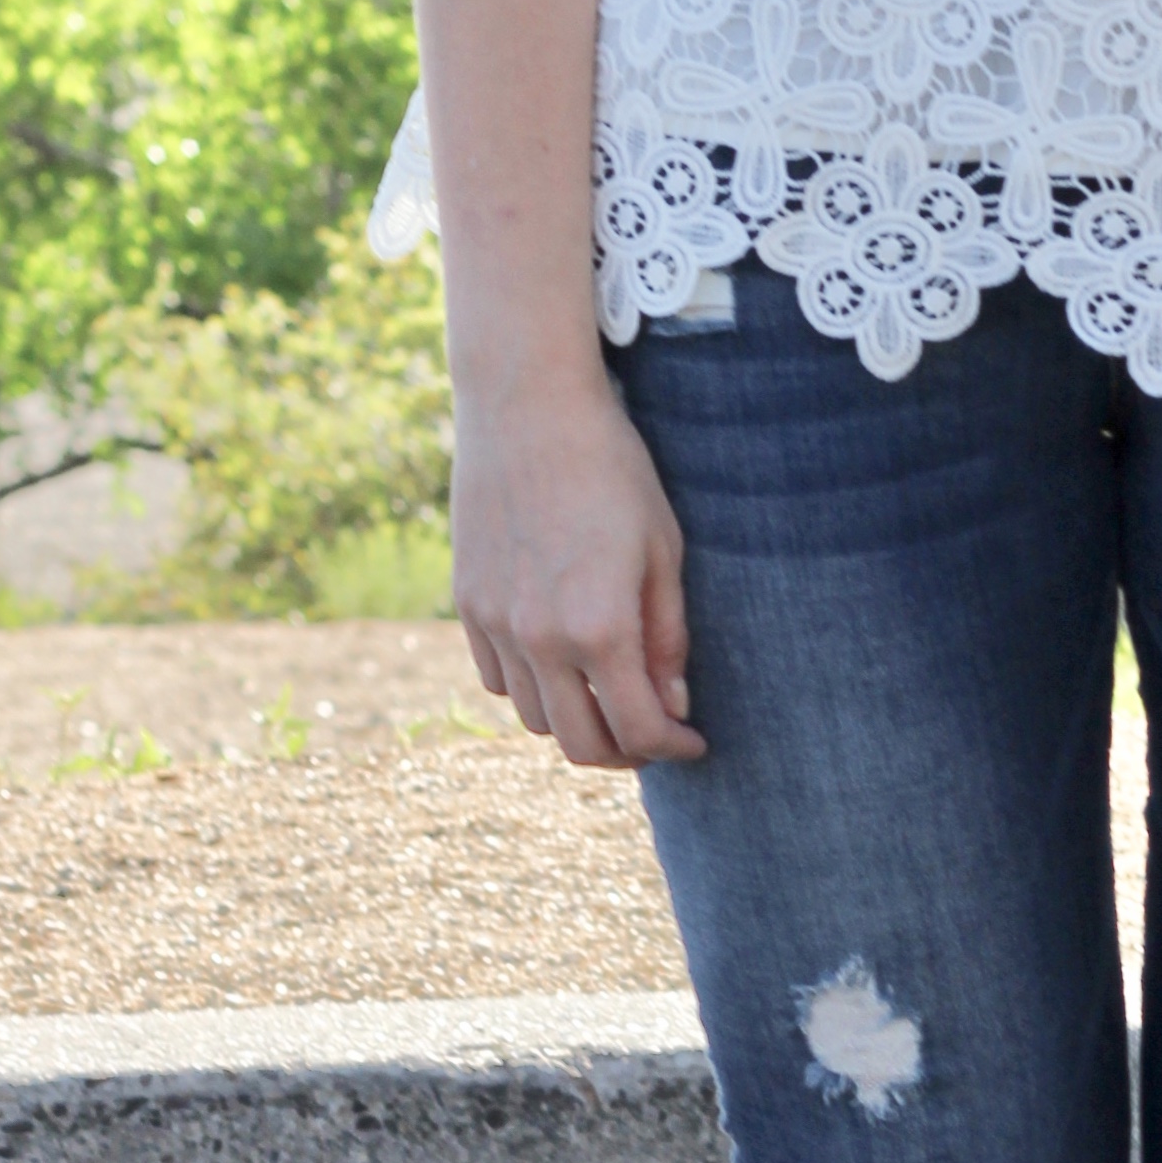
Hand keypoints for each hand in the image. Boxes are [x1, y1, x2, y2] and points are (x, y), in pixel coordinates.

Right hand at [450, 361, 706, 769]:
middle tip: (653, 736)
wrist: (527, 409)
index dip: (672, 747)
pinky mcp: (468, 603)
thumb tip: (673, 704)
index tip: (693, 742)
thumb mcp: (663, 550)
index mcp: (600, 627)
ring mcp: (496, 624)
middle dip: (625, 753)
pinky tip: (560, 664)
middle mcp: (540, 638)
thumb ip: (667, 636)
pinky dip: (530, 689)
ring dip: (575, 723)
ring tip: (608, 700)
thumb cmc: (612, 469)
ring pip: (533, 718)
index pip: (638, 729)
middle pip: (580, 742)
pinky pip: (496, 680)